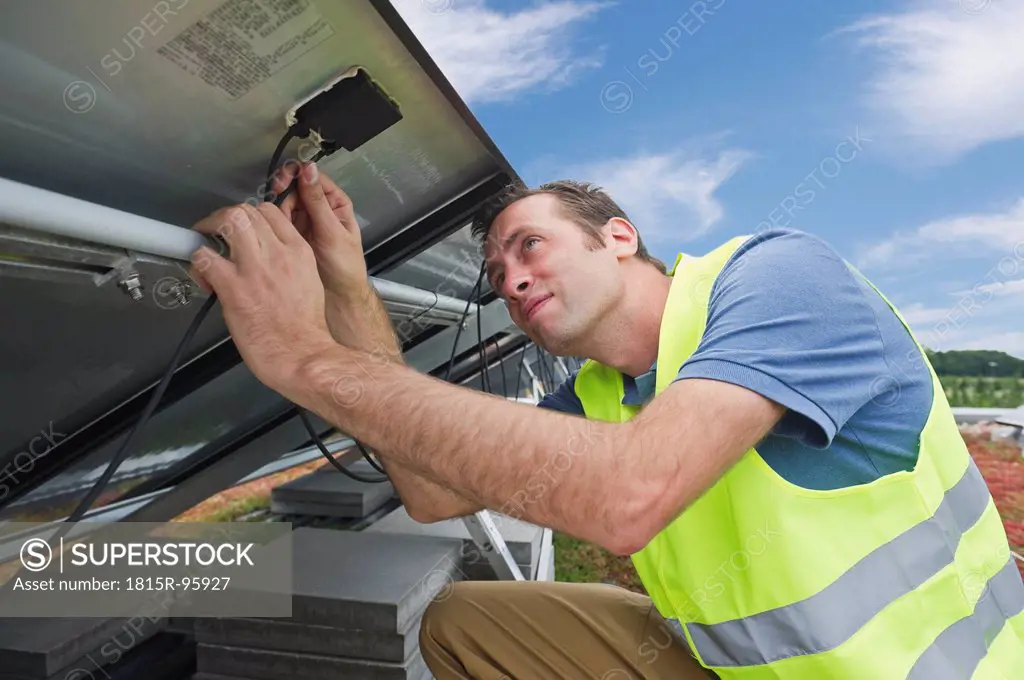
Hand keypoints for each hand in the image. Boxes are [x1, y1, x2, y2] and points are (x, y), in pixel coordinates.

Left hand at [188, 201, 336, 393]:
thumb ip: (289, 263)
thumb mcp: (309, 282)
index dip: (249, 217)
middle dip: (225, 218)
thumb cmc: (306, 328)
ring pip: (228, 222)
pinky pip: (205, 258)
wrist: (303, 355)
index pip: (269, 213)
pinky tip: (203, 276)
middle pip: (246, 212)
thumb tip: (265, 259)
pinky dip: (198, 263)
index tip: (240, 230)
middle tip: (215, 232)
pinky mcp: (234, 288)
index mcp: (299, 252)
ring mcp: (256, 269)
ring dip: (209, 229)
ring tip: (204, 244)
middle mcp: (278, 254)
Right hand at [272, 161, 369, 297]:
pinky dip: (275, 222)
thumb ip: (318, 202)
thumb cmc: (345, 266)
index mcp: (335, 203)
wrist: (338, 296)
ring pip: (286, 203)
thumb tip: (309, 170)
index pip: (314, 177)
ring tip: (281, 221)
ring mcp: (306, 221)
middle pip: (296, 187)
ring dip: (280, 208)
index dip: (298, 174)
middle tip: (276, 194)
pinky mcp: (294, 234)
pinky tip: (274, 228)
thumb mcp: (332, 232)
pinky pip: (280, 221)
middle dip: (285, 190)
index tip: (285, 180)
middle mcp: (320, 209)